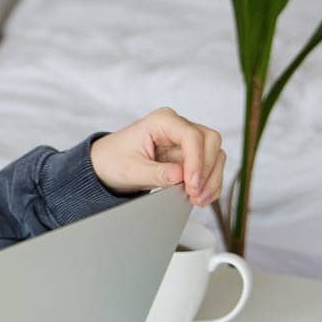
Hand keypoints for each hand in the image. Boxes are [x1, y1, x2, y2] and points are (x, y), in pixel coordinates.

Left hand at [89, 107, 223, 207]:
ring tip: (197, 200)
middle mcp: (178, 126)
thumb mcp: (131, 170)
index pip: (191, 136)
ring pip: (215, 154)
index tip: (192, 184)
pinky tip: (201, 198)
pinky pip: (210, 167)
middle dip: (206, 171)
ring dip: (211, 179)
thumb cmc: (113, 160)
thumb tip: (180, 177)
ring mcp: (186, 141)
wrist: (106, 166)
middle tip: (195, 194)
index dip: (197, 161)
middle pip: (210, 142)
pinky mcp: (190, 155)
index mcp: (162, 121)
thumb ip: (156, 173)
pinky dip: (210, 183)